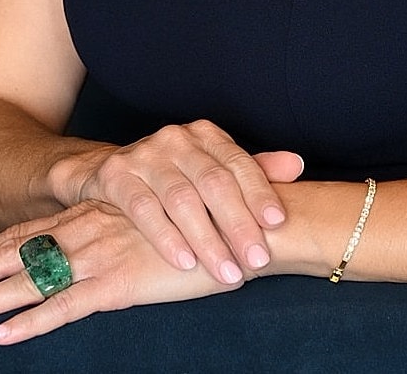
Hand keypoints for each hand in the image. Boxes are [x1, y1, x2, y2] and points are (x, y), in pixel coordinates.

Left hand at [0, 199, 240, 346]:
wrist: (245, 224)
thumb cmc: (210, 221)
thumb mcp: (162, 221)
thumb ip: (134, 228)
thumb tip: (117, 239)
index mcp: (98, 215)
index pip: (31, 232)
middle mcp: (91, 231)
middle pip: (18, 251)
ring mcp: (103, 256)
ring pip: (30, 280)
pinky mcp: (121, 283)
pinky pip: (65, 308)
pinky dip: (30, 323)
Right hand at [53, 121, 303, 284]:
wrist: (109, 174)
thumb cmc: (175, 178)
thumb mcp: (213, 171)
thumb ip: (253, 171)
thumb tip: (297, 165)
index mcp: (206, 135)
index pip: (238, 163)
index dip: (259, 192)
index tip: (277, 223)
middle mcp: (176, 138)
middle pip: (213, 183)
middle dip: (238, 225)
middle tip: (258, 261)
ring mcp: (144, 154)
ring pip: (181, 199)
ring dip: (207, 240)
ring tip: (228, 273)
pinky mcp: (116, 175)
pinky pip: (144, 209)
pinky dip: (166, 238)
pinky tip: (184, 262)